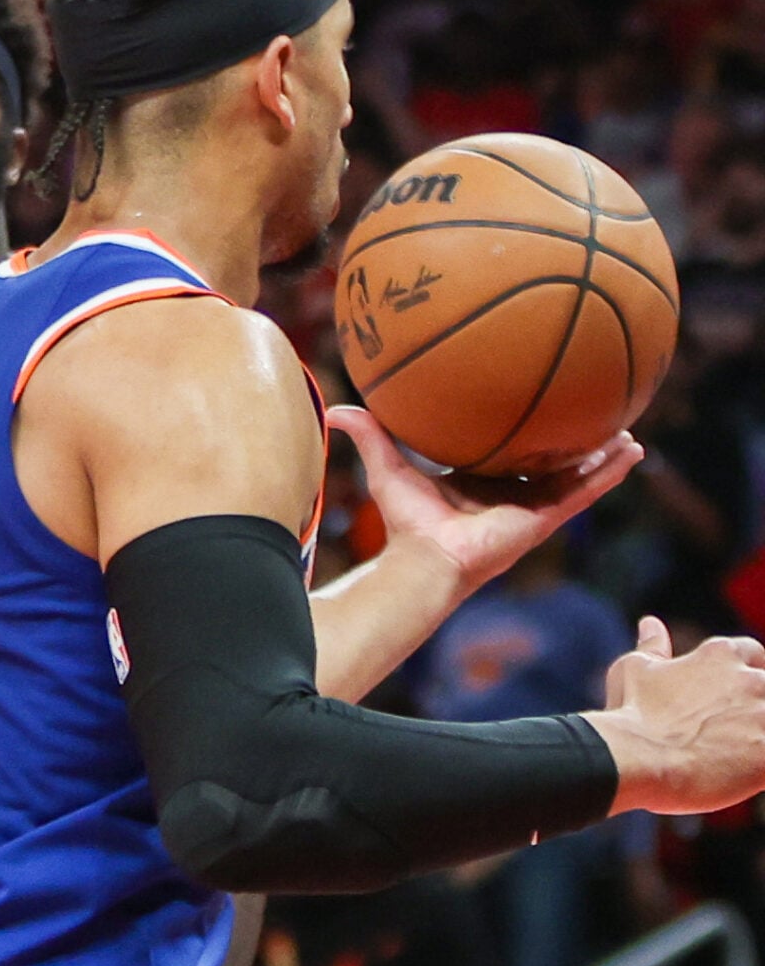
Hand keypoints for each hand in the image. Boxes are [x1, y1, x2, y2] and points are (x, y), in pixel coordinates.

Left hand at [330, 408, 640, 597]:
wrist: (427, 557)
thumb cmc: (407, 521)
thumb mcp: (389, 468)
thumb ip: (368, 436)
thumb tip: (334, 408)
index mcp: (481, 483)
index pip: (508, 455)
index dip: (524, 434)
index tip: (539, 408)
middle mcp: (510, 494)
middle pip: (549, 463)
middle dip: (572, 442)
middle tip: (596, 412)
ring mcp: (532, 506)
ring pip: (575, 476)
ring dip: (601, 455)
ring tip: (628, 432)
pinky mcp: (546, 518)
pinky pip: (584, 492)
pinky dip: (608, 474)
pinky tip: (631, 453)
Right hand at [589, 618, 764, 815]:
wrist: (634, 758)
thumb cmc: (631, 714)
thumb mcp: (634, 670)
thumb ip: (651, 646)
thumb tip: (650, 623)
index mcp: (721, 656)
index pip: (752, 654)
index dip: (745, 671)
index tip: (733, 691)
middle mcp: (751, 681)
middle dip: (755, 706)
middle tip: (732, 729)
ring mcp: (764, 717)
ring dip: (757, 735)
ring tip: (733, 752)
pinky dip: (758, 766)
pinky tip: (739, 772)